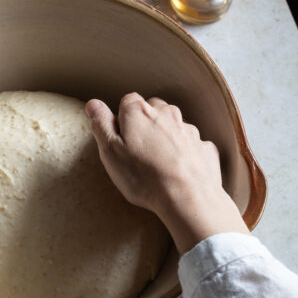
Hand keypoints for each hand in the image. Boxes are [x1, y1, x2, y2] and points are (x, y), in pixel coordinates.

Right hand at [85, 93, 248, 253]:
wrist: (186, 196)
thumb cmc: (143, 176)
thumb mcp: (110, 151)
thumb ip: (101, 124)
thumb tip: (93, 103)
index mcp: (139, 112)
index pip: (127, 101)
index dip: (121, 119)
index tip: (119, 139)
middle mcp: (167, 113)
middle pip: (152, 110)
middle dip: (145, 124)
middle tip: (137, 152)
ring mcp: (188, 129)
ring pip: (173, 126)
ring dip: (165, 138)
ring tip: (157, 164)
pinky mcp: (203, 147)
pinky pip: (191, 144)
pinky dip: (184, 153)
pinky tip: (178, 171)